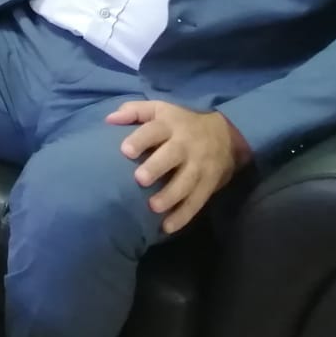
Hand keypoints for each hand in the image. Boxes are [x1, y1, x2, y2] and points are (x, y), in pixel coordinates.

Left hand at [108, 100, 251, 235]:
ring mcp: (199, 166)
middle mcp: (186, 145)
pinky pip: (197, 201)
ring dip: (171, 196)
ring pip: (186, 182)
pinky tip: (168, 227)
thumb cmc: (180, 123)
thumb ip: (134, 111)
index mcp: (170, 125)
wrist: (226, 135)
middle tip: (140, 179)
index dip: (140, 139)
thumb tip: (109, 119)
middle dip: (157, 167)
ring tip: (153, 207)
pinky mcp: (209, 184)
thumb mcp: (159, 109)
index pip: (154, 130)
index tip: (125, 151)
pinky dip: (184, 216)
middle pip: (172, 155)